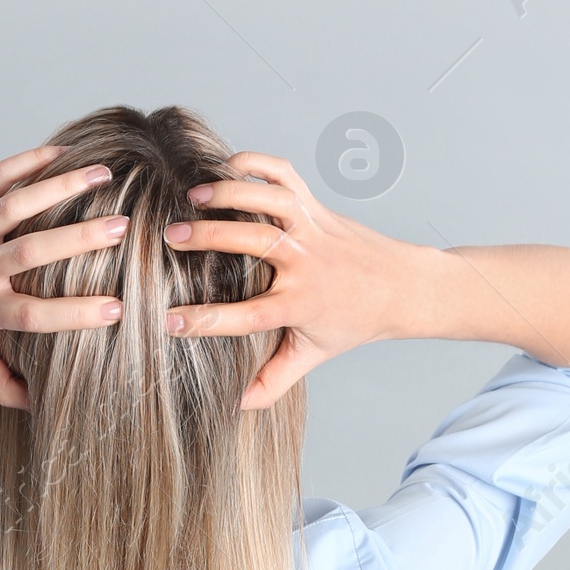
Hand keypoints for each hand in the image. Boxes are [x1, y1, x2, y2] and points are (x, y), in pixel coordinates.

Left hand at [0, 146, 127, 408]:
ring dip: (62, 187)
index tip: (115, 310)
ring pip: (18, 205)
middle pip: (33, 251)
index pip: (33, 315)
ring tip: (104, 174)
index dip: (73, 313)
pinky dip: (28, 162)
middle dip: (80, 239)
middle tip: (123, 228)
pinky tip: (62, 153)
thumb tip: (33, 407)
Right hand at [162, 152, 419, 409]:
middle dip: (208, 238)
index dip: (206, 321)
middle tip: (172, 237)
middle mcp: (305, 261)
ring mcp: (310, 227)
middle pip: (252, 243)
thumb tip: (236, 405)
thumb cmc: (351, 321)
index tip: (169, 321)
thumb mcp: (311, 355)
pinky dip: (255, 164)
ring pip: (268, 200)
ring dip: (229, 193)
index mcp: (299, 303)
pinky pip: (283, 174)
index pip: (247, 315)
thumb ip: (272, 381)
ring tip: (193, 197)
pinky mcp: (314, 204)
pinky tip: (226, 168)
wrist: (400, 286)